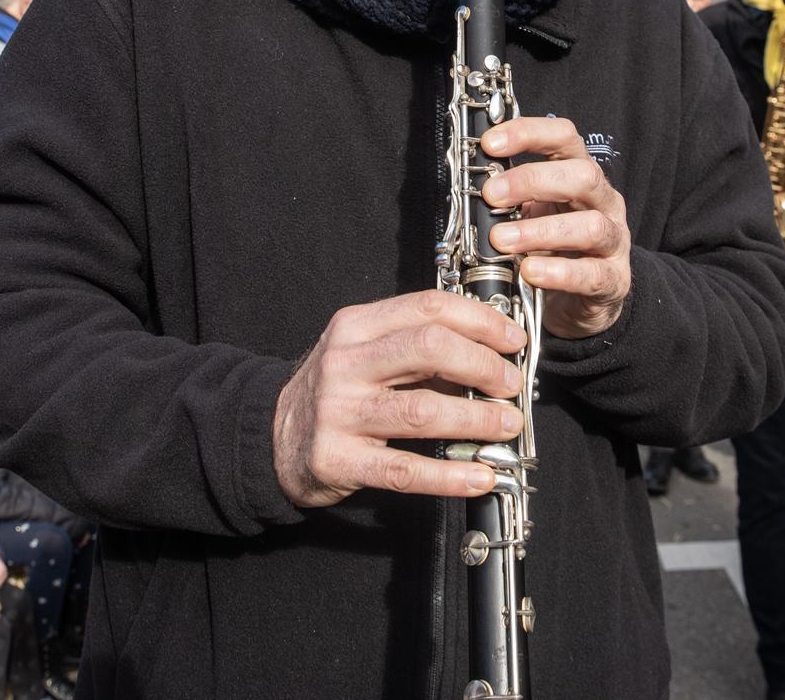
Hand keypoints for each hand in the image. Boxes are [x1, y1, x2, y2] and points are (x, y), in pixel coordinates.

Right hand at [273, 290, 527, 509]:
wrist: (271, 438)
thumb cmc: (336, 391)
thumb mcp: (365, 353)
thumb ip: (416, 349)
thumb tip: (490, 356)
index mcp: (356, 326)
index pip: (427, 307)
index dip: (480, 321)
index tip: (513, 340)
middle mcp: (344, 363)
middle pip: (428, 349)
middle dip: (483, 365)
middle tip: (512, 384)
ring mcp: (339, 412)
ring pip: (422, 410)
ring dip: (476, 419)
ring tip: (508, 425)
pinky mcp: (338, 460)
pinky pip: (405, 470)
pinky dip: (450, 475)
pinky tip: (481, 476)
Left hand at [480, 115, 631, 339]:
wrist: (581, 300)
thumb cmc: (553, 249)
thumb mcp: (529, 213)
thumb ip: (508, 197)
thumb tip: (469, 180)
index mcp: (580, 176)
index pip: (564, 137)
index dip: (528, 133)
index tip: (489, 144)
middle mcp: (604, 203)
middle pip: (583, 176)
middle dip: (532, 181)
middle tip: (492, 195)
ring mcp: (615, 242)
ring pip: (590, 226)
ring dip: (540, 231)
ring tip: (501, 240)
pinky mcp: (614, 280)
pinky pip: (592, 274)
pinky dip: (558, 272)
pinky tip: (529, 272)